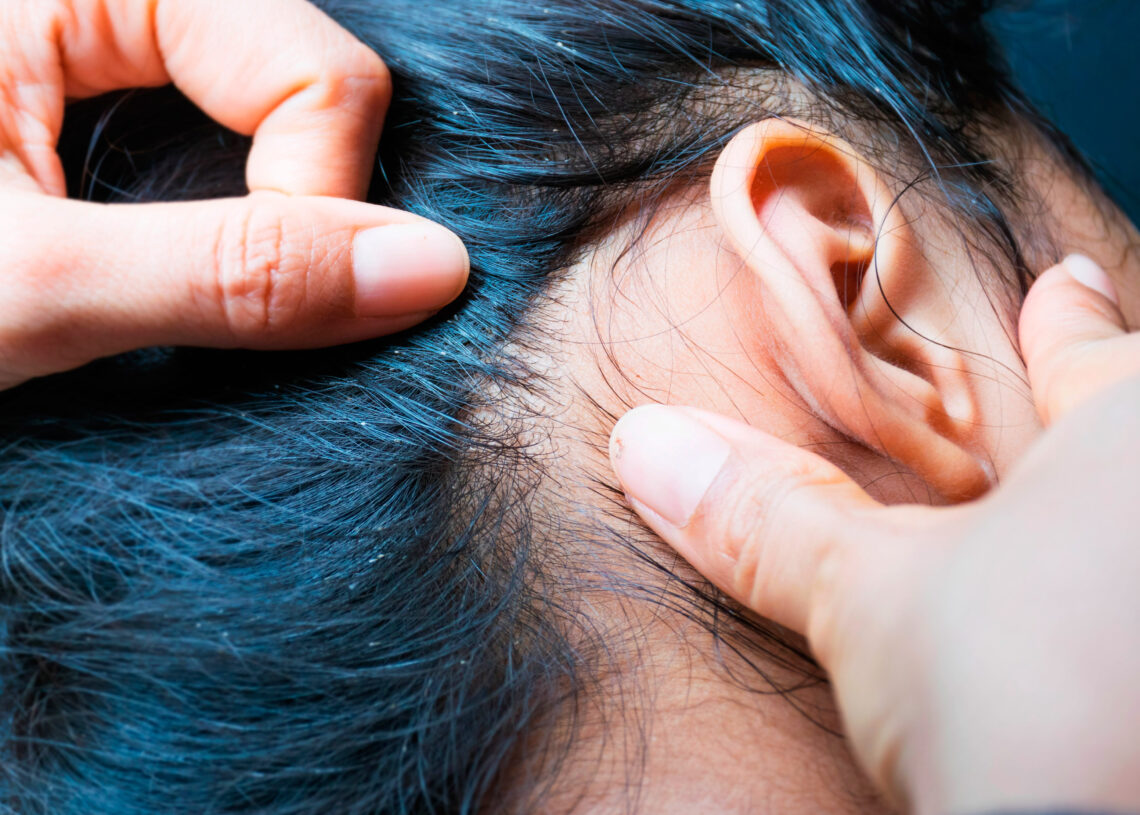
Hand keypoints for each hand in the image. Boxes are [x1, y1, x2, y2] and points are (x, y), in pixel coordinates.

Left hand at [0, 0, 467, 389]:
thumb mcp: (34, 282)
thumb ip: (229, 271)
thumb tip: (435, 269)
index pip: (312, 68)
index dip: (310, 203)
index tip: (237, 305)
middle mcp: (110, 10)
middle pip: (311, 93)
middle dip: (303, 216)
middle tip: (227, 312)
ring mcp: (105, 65)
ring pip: (279, 137)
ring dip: (279, 236)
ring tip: (206, 309)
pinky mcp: (99, 128)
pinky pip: (230, 168)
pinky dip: (245, 243)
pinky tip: (199, 292)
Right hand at [609, 255, 1139, 813]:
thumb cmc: (1018, 697)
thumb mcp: (868, 598)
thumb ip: (766, 514)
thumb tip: (644, 442)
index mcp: (1128, 437)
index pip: (1094, 354)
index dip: (1069, 321)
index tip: (1065, 286)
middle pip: (1138, 429)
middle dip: (1106, 410)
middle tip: (1091, 388)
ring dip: (1110, 510)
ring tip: (1081, 526)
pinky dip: (1112, 598)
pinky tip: (1093, 634)